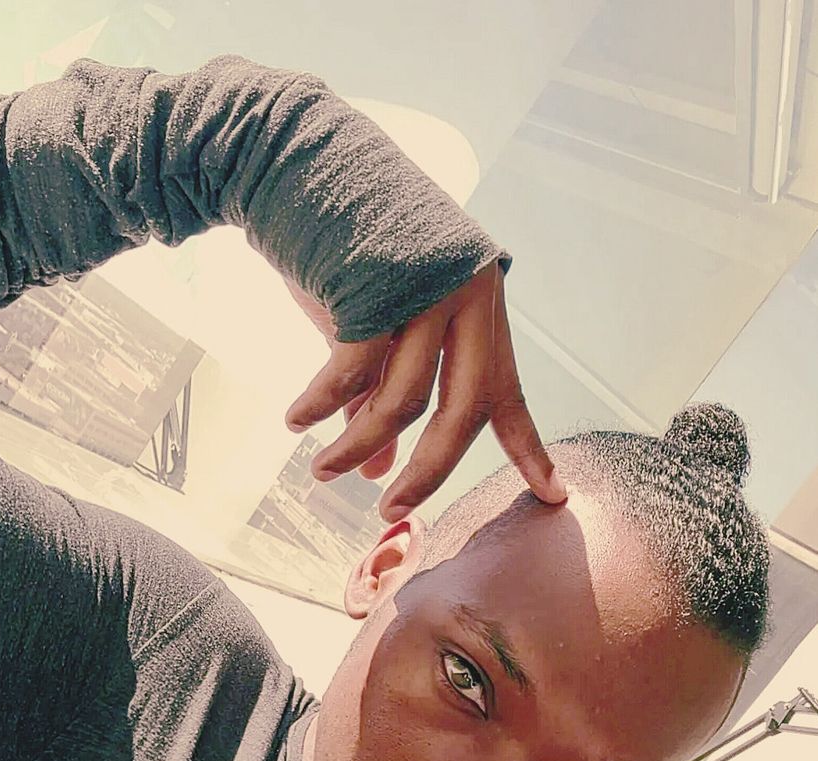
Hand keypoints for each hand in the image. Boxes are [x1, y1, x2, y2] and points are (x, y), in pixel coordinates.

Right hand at [282, 262, 565, 522]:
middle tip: (392, 512)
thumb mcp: (376, 324)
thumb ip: (383, 398)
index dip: (529, 450)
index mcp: (482, 306)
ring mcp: (426, 290)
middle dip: (428, 473)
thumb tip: (376, 472)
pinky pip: (350, 372)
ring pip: (401, 399)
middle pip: (462, 411)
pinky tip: (296, 421)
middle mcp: (468, 297)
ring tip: (321, 472)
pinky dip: (320, 404)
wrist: (300, 158)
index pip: (509, 393)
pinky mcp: (377, 285)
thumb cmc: (341, 246)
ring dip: (355, 447)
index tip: (555, 495)